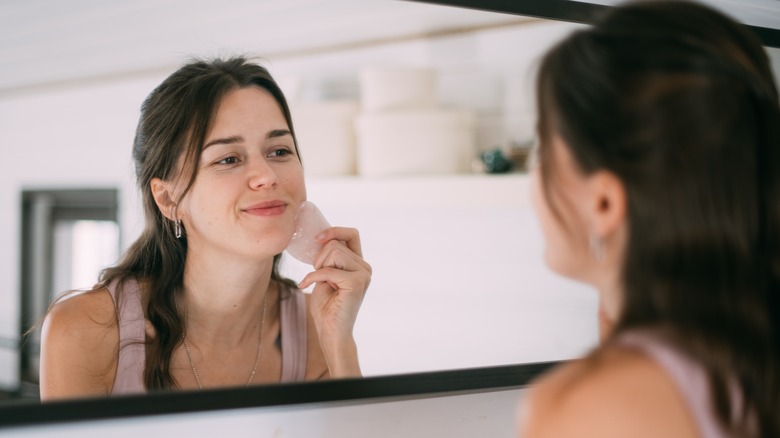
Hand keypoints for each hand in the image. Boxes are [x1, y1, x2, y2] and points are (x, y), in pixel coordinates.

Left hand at [298, 227, 370, 375]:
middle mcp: (365, 267)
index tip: (317, 238)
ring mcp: (363, 274)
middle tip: (317, 276)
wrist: (331, 332)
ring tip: (319, 283)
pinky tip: (306, 286)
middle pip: (336, 244)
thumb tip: (322, 237)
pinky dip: (313, 277)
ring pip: (333, 252)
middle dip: (319, 258)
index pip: (352, 234)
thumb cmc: (326, 306)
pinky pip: (328, 270)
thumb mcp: (325, 274)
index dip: (334, 231)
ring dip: (318, 267)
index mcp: (359, 263)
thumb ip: (329, 257)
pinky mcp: (357, 283)